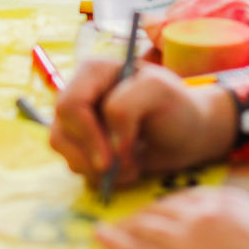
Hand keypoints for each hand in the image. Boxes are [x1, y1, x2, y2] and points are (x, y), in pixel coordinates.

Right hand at [51, 60, 229, 187]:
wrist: (186, 133)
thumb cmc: (175, 106)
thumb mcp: (158, 91)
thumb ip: (125, 107)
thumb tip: (108, 143)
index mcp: (93, 71)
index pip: (71, 104)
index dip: (87, 134)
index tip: (112, 159)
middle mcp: (79, 93)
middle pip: (61, 131)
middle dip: (93, 158)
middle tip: (129, 168)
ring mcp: (77, 120)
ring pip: (64, 151)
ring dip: (96, 170)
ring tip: (131, 168)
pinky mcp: (82, 144)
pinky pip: (74, 165)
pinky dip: (99, 176)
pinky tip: (124, 170)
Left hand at [96, 188, 248, 248]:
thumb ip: (246, 216)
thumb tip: (241, 222)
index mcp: (221, 200)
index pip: (183, 197)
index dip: (167, 206)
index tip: (159, 211)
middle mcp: (196, 215)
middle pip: (159, 210)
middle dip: (142, 215)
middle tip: (128, 221)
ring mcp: (183, 242)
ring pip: (144, 228)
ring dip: (125, 227)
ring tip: (109, 229)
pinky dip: (115, 245)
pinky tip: (100, 239)